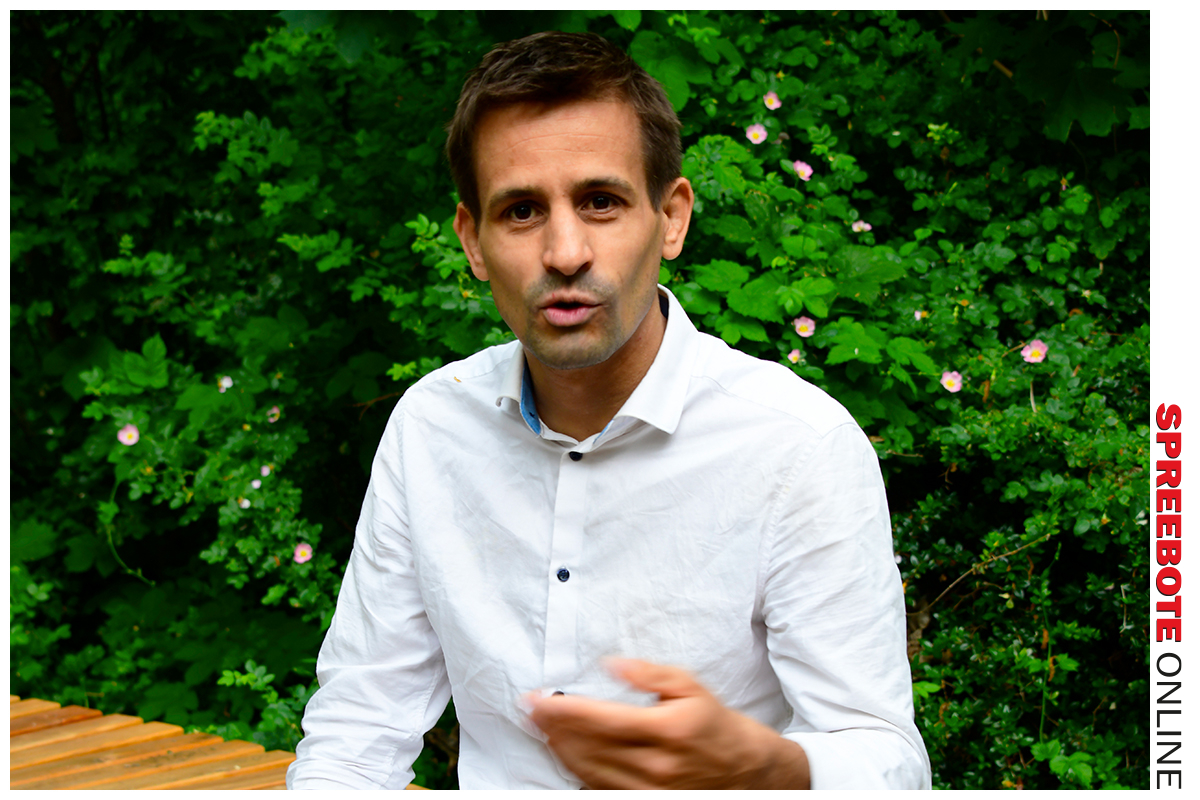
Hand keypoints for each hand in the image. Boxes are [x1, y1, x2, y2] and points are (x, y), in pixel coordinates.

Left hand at [524, 658, 809, 788]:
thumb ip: (649, 673)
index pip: (599, 719)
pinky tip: (565, 755)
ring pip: (588, 771)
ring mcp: (649, 789)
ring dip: (559, 750)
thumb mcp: (689, 686)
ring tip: (541, 730)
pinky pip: (600, 789)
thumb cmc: (713, 723)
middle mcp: (655, 764)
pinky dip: (576, 771)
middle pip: (587, 747)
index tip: (536, 699)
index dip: (561, 710)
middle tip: (530, 711)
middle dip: (552, 728)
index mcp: (665, 729)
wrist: (745, 769)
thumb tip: (612, 665)